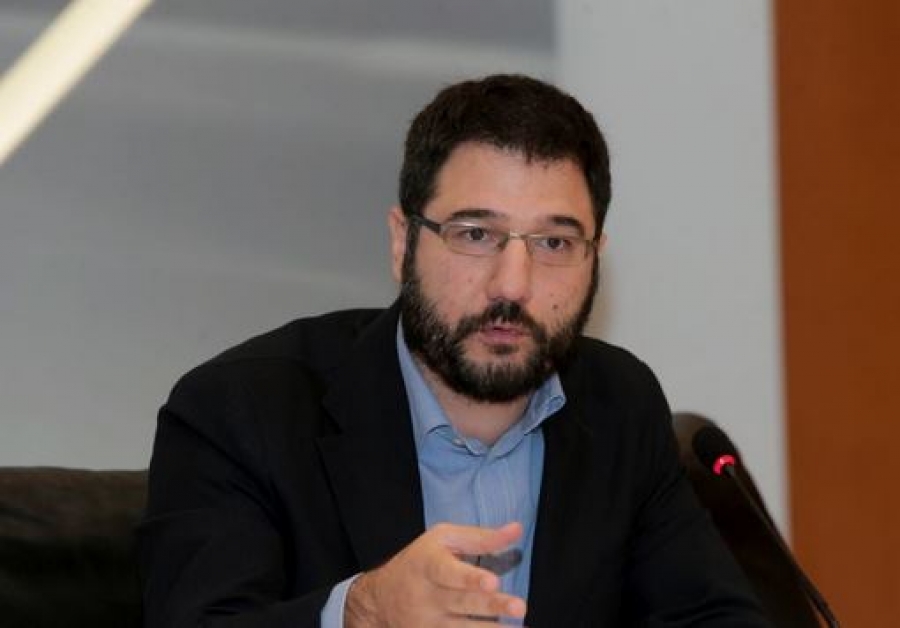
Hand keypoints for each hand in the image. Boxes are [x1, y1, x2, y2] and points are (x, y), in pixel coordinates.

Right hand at [344, 522, 526, 626]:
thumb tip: (517, 529)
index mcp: (428, 565)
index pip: (448, 572)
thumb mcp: (443, 539)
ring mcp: (429, 624)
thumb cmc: (420, 561)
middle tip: (520, 607)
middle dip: (492, 606)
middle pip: (462, 603)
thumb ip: (480, 537)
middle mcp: (428, 597)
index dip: (470, 578)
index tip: (493, 581)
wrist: (379, 599)